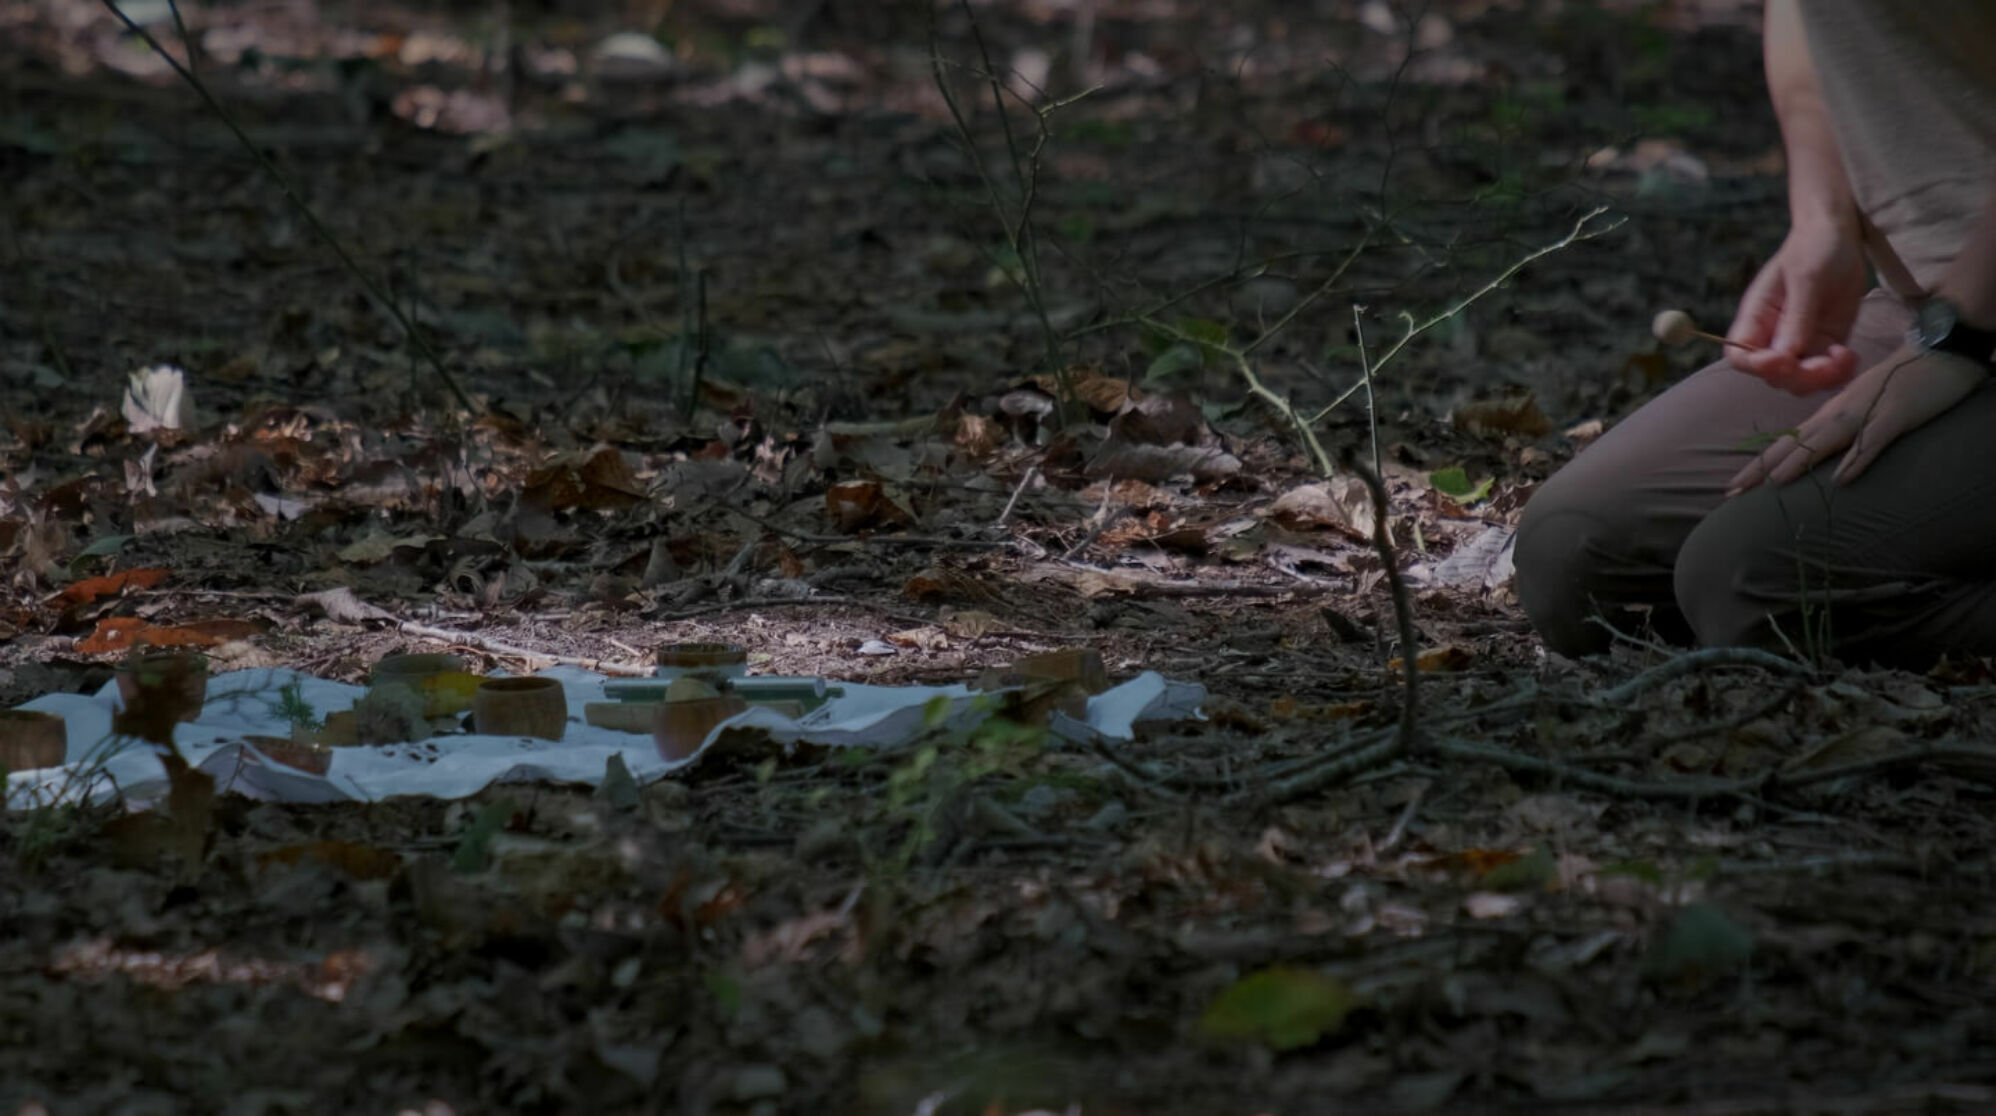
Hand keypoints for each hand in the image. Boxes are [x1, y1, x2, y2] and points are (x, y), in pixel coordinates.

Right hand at [1725, 220, 1868, 394]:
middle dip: (1800, 376)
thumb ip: (1796, 318)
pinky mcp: (1825, 345)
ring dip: (1823, 379)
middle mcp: (1773, 337)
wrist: (1840, 238)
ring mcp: (1801, 344)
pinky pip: (1828, 373)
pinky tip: (1851, 356)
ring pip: (1802, 381)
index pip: (1740, 356)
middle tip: (1828, 361)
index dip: (1757, 366)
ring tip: (1845, 357)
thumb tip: (1786, 357)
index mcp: (1756, 318)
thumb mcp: (1806, 279)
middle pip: (1774, 376)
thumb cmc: (1814, 249)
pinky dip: (1840, 374)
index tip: (1783, 361)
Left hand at [1726, 345, 1987, 494]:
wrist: (1940, 351)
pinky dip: (1857, 458)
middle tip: (1732, 491)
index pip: (1788, 440)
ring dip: (1801, 459)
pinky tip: (1842, 479)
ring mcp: (1868, 411)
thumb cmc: (1901, 384)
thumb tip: (1819, 464)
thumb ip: (1840, 433)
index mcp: (1831, 412)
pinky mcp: (1896, 416)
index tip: (1732, 487)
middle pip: (1796, 441)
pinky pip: (1874, 439)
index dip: (1760, 463)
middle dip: (1763, 467)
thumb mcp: (1863, 409)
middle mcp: (1841, 411)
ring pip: (1828, 437)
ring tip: (1774, 483)